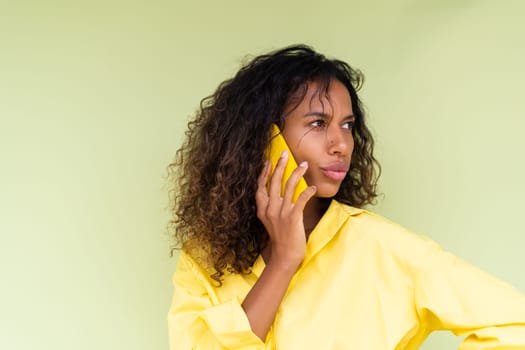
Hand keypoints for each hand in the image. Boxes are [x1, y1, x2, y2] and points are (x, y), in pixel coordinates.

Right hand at [255, 150, 316, 268]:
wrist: (285, 256)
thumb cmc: (280, 239)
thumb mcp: (270, 222)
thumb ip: (271, 208)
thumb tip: (278, 194)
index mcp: (262, 209)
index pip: (260, 186)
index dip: (264, 173)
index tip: (268, 161)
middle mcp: (270, 209)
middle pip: (274, 182)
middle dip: (280, 166)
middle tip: (285, 154)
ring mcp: (281, 213)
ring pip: (289, 187)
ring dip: (296, 173)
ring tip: (304, 164)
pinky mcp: (293, 218)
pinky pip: (301, 200)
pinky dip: (307, 192)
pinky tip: (313, 187)